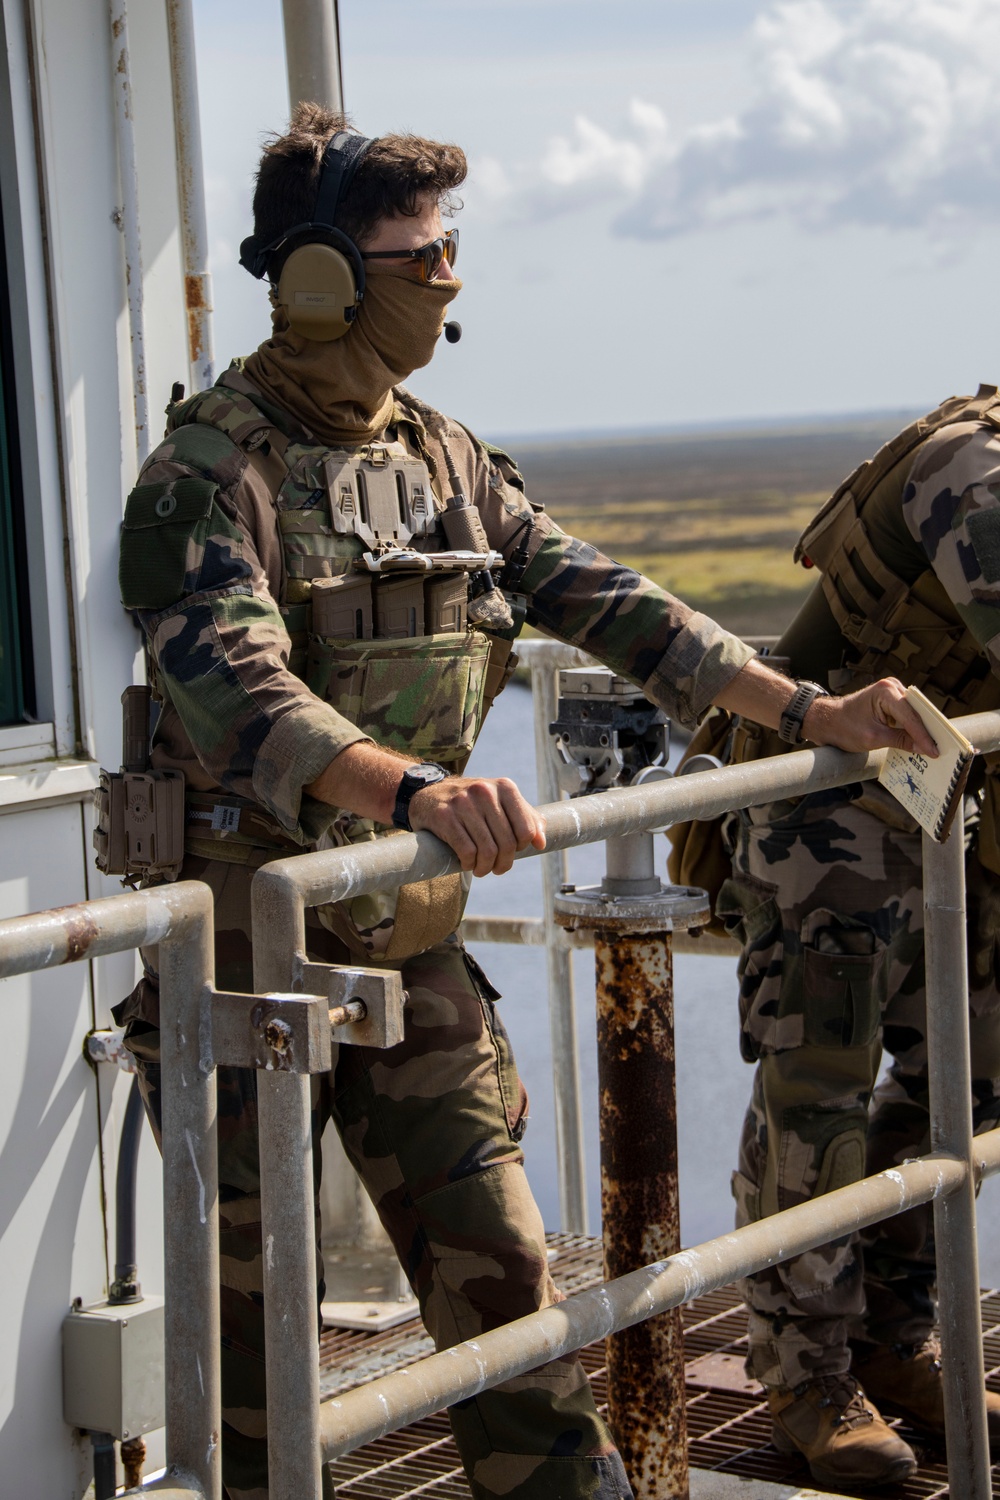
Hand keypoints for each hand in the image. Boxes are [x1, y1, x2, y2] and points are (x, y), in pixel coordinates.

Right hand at [409, 775, 546, 875]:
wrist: (427, 794)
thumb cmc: (470, 804)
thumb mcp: (500, 803)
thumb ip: (525, 819)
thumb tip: (541, 843)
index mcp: (505, 787)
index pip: (526, 829)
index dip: (521, 848)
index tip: (511, 852)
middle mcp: (485, 791)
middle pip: (507, 843)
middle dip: (503, 863)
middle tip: (496, 868)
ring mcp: (463, 803)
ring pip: (487, 850)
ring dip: (485, 868)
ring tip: (481, 869)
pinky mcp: (444, 816)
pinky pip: (466, 851)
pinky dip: (469, 864)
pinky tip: (467, 863)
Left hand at [804, 677, 938, 756]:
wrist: (827, 720)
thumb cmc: (843, 727)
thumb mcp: (873, 738)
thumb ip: (900, 741)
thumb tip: (923, 748)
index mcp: (885, 692)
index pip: (911, 716)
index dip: (924, 735)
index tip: (935, 751)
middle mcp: (891, 686)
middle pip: (916, 712)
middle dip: (927, 731)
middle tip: (941, 748)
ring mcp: (892, 691)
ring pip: (914, 713)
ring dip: (922, 729)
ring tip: (934, 746)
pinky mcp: (892, 699)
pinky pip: (908, 714)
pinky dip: (913, 727)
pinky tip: (920, 740)